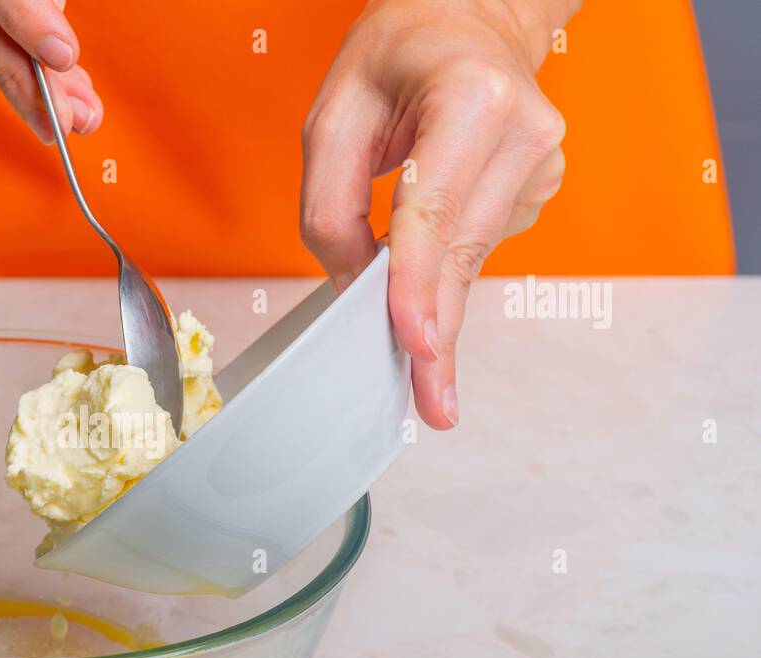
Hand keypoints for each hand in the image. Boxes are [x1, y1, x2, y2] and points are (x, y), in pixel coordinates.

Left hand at [300, 0, 578, 428]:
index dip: (418, 283)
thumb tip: (353, 284)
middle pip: (462, 252)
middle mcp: (525, 131)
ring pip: (474, 262)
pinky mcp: (538, 191)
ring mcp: (541, 164)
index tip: (413, 341)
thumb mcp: (333, 114)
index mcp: (473, 97)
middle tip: (432, 405)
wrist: (468, 22)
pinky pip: (478, 250)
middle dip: (437, 332)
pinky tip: (430, 282)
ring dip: (440, 316)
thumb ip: (330, 203)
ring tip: (428, 380)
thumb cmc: (396, 58)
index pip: (434, 209)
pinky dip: (447, 279)